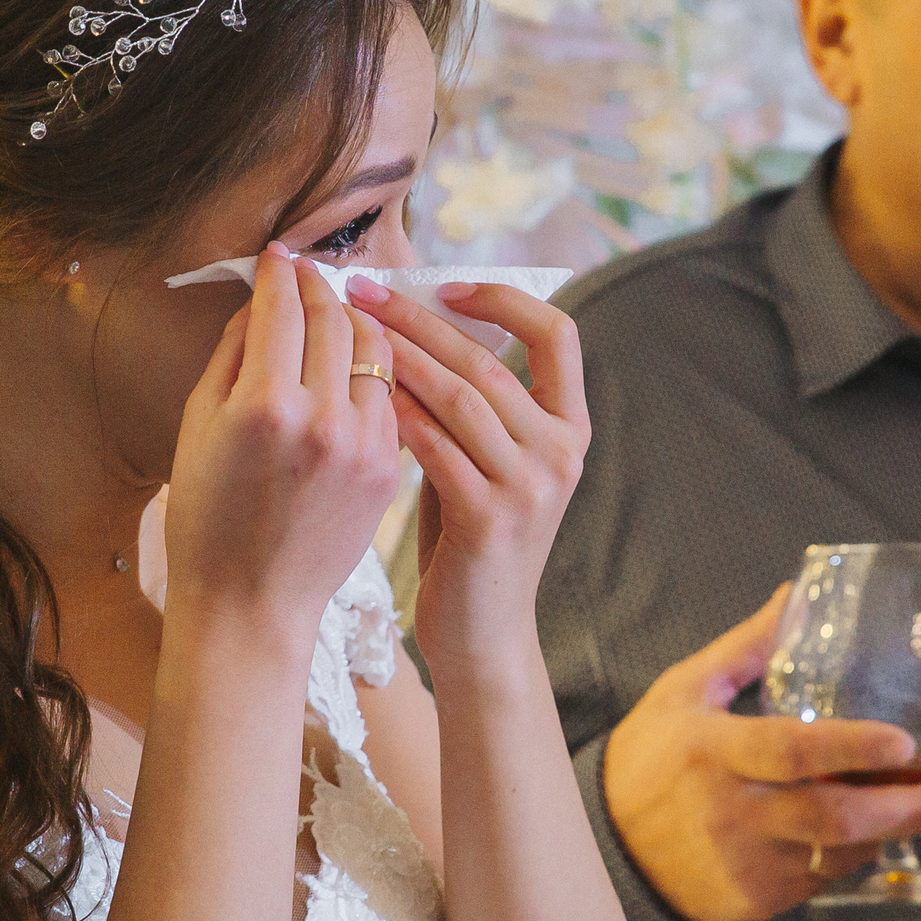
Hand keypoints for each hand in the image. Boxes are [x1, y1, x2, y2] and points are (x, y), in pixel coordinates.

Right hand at [164, 248, 402, 639]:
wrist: (250, 605)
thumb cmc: (207, 520)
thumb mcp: (198, 427)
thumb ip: (232, 355)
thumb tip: (262, 302)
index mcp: (265, 406)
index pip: (282, 308)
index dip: (278, 272)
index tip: (276, 255)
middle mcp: (322, 419)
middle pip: (334, 319)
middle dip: (318, 287)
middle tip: (306, 274)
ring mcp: (364, 445)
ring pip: (375, 350)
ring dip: (356, 321)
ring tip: (336, 314)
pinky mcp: (389, 469)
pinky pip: (388, 397)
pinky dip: (373, 371)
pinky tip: (355, 367)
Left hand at [344, 276, 587, 675]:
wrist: (482, 635)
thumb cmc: (471, 543)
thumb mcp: (490, 465)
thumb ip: (475, 409)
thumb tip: (423, 329)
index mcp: (569, 429)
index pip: (558, 334)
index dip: (504, 299)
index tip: (445, 284)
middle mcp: (560, 452)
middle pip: (489, 358)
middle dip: (419, 316)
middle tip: (363, 286)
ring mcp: (530, 487)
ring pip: (460, 394)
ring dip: (399, 353)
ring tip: (351, 326)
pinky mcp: (489, 518)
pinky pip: (435, 444)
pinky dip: (395, 409)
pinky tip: (356, 390)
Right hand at [603, 585, 920, 920]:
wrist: (602, 850)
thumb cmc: (647, 760)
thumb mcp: (685, 691)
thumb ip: (748, 648)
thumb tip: (798, 594)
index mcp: (717, 751)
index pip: (792, 750)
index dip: (852, 747)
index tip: (906, 742)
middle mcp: (736, 812)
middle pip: (835, 817)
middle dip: (908, 808)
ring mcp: (749, 862)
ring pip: (839, 853)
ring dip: (893, 831)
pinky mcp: (758, 900)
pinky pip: (824, 879)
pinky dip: (855, 854)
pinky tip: (876, 832)